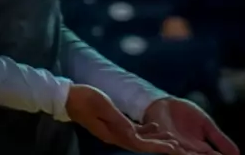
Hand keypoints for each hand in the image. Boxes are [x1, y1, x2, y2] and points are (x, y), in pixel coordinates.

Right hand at [65, 85, 181, 152]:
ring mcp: (113, 131)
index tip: (172, 148)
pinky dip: (145, 131)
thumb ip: (118, 119)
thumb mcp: (102, 106)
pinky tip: (154, 127)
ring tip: (171, 138)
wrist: (67, 97)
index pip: (138, 144)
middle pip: (141, 145)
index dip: (156, 146)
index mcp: (112, 133)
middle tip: (177, 146)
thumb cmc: (84, 98)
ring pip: (138, 139)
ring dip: (154, 139)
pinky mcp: (112, 124)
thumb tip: (133, 132)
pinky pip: (133, 131)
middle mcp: (114, 136)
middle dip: (159, 146)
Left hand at [143, 97, 239, 154]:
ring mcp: (173, 145)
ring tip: (191, 153)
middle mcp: (187, 151)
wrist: (165, 105)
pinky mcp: (160, 137)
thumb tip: (238, 154)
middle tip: (212, 154)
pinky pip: (164, 143)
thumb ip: (220, 140)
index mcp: (200, 150)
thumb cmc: (186, 116)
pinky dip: (169, 145)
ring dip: (186, 154)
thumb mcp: (207, 126)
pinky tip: (175, 146)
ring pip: (181, 154)